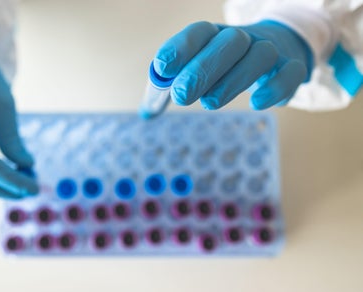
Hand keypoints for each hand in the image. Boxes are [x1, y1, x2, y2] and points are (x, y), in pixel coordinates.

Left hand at [153, 20, 312, 109]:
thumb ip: (173, 88)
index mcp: (216, 35)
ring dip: (233, 80)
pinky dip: (274, 88)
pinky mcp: (291, 68)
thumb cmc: (228, 63)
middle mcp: (244, 37)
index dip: (180, 48)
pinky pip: (290, 73)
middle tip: (181, 96)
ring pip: (259, 56)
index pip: (199, 32)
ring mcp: (270, 50)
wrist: (280, 47)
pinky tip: (255, 104)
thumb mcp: (198, 68)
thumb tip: (146, 113)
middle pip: (229, 42)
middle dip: (203, 69)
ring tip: (209, 103)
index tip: (161, 69)